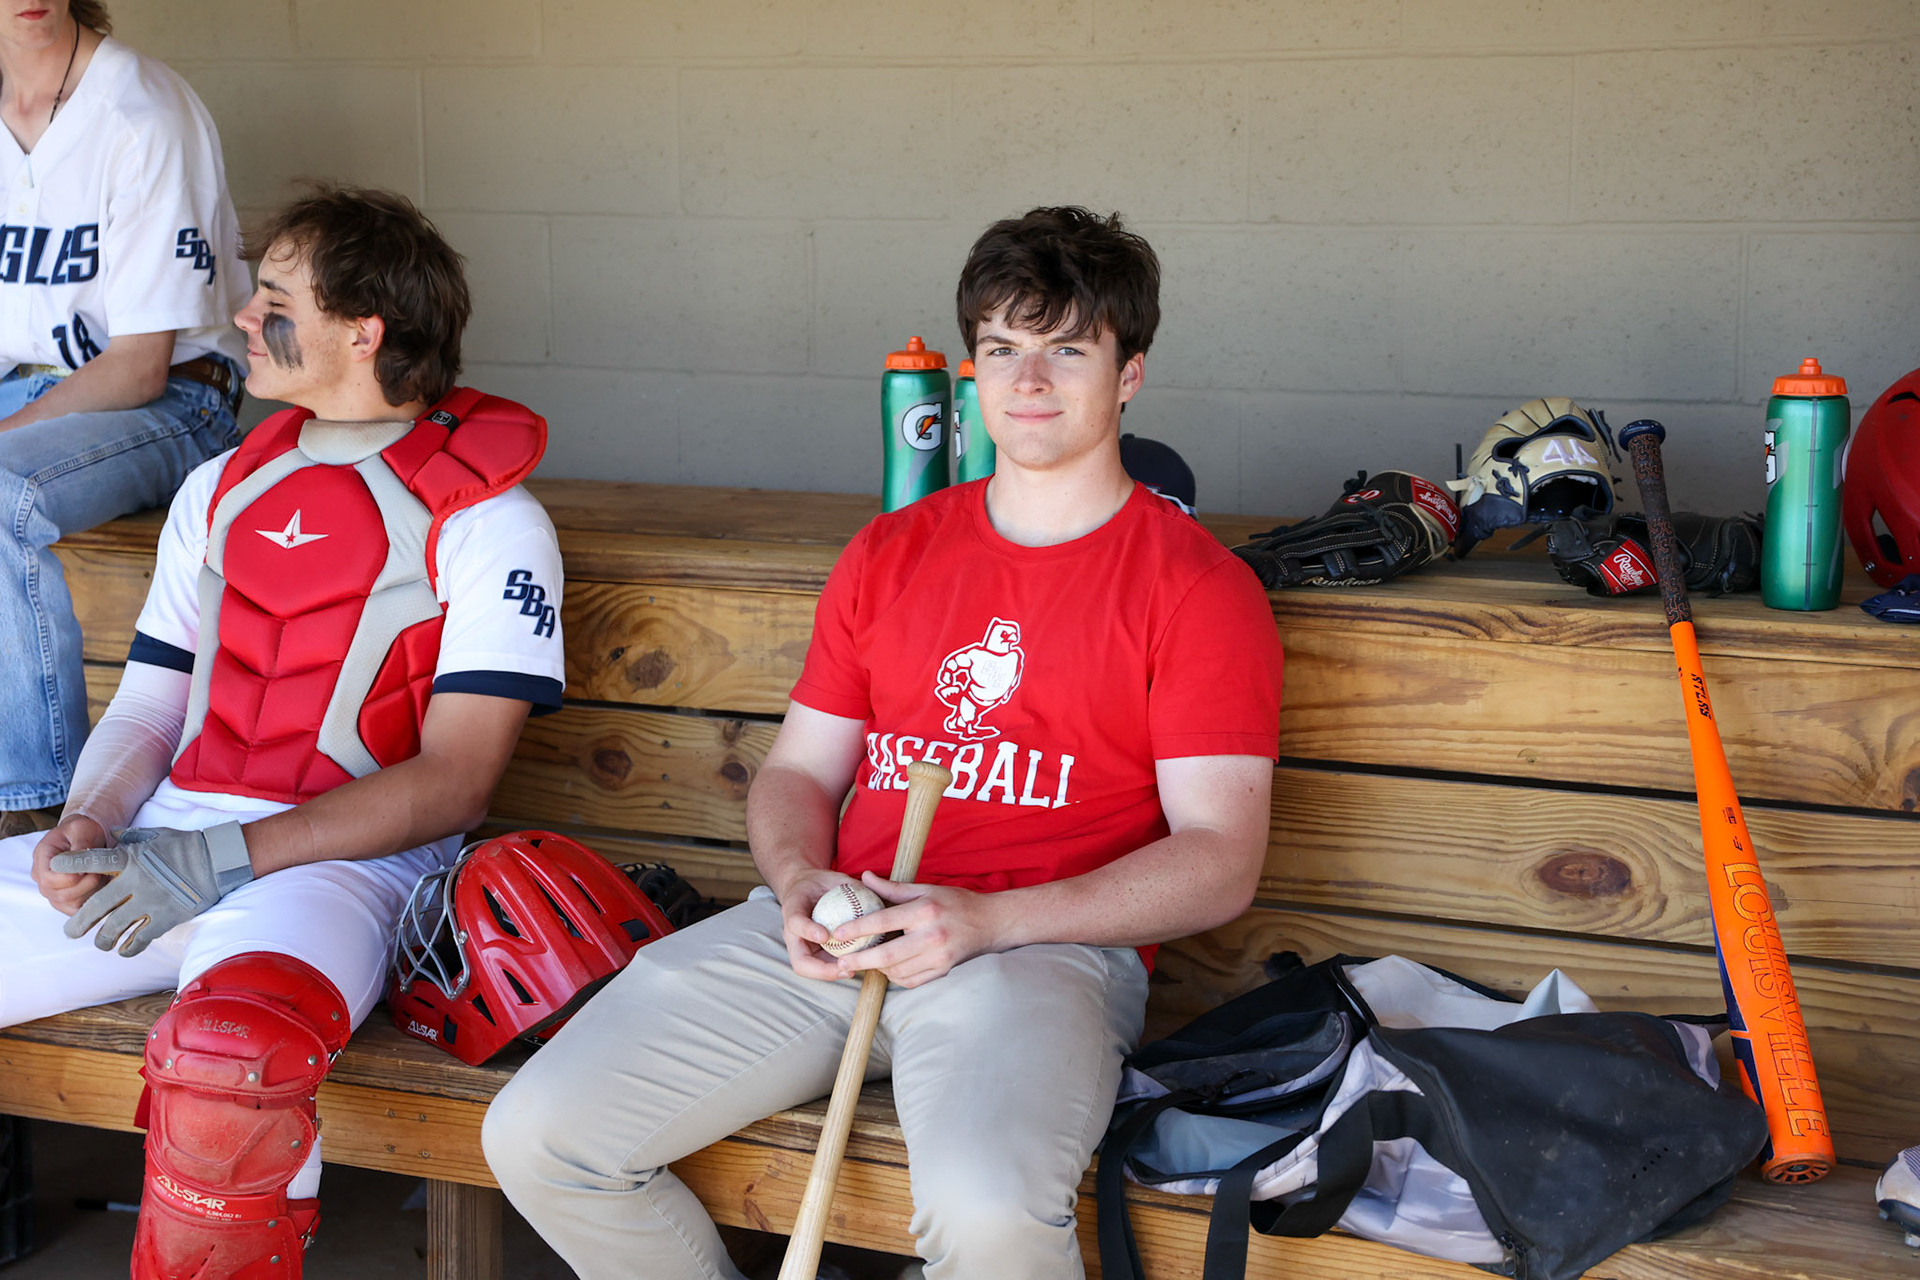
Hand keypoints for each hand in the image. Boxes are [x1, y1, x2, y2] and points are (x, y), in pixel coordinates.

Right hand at [31, 815, 112, 915]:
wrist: (83, 836)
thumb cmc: (81, 831)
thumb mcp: (82, 829)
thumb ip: (80, 844)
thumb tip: (80, 866)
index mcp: (42, 858)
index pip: (49, 880)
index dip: (72, 878)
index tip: (90, 868)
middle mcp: (43, 878)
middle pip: (61, 896)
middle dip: (87, 885)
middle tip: (101, 872)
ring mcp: (53, 891)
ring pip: (71, 905)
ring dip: (92, 893)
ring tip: (102, 876)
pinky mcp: (66, 900)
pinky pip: (78, 910)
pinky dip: (93, 901)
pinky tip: (102, 887)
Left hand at [51, 823, 252, 955]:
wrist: (217, 860)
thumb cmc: (186, 845)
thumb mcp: (155, 835)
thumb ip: (130, 837)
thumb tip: (111, 833)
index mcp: (131, 858)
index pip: (93, 860)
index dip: (71, 864)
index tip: (54, 867)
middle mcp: (136, 881)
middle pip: (97, 907)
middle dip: (79, 922)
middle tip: (70, 932)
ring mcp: (151, 901)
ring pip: (115, 927)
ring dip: (103, 939)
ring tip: (100, 944)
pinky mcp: (166, 917)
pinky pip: (142, 938)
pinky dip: (130, 947)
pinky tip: (124, 950)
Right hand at [772, 866, 864, 980]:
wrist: (807, 890)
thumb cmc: (821, 882)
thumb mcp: (832, 876)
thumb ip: (849, 885)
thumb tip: (872, 889)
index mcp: (793, 909)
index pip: (795, 922)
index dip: (808, 930)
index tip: (825, 935)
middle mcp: (793, 934)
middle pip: (799, 961)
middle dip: (821, 970)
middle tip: (844, 967)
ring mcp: (802, 947)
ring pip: (810, 970)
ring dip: (831, 974)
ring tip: (852, 970)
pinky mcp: (812, 953)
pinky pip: (822, 967)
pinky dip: (837, 969)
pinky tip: (857, 965)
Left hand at [832, 872, 1002, 988]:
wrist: (991, 922)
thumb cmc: (956, 902)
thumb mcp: (925, 889)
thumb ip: (892, 888)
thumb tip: (864, 877)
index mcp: (925, 911)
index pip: (884, 921)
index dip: (858, 928)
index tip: (838, 934)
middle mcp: (932, 935)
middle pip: (888, 954)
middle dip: (861, 960)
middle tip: (842, 962)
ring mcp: (940, 956)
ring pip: (898, 971)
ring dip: (878, 969)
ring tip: (864, 963)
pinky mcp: (944, 970)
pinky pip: (912, 981)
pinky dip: (896, 978)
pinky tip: (888, 969)